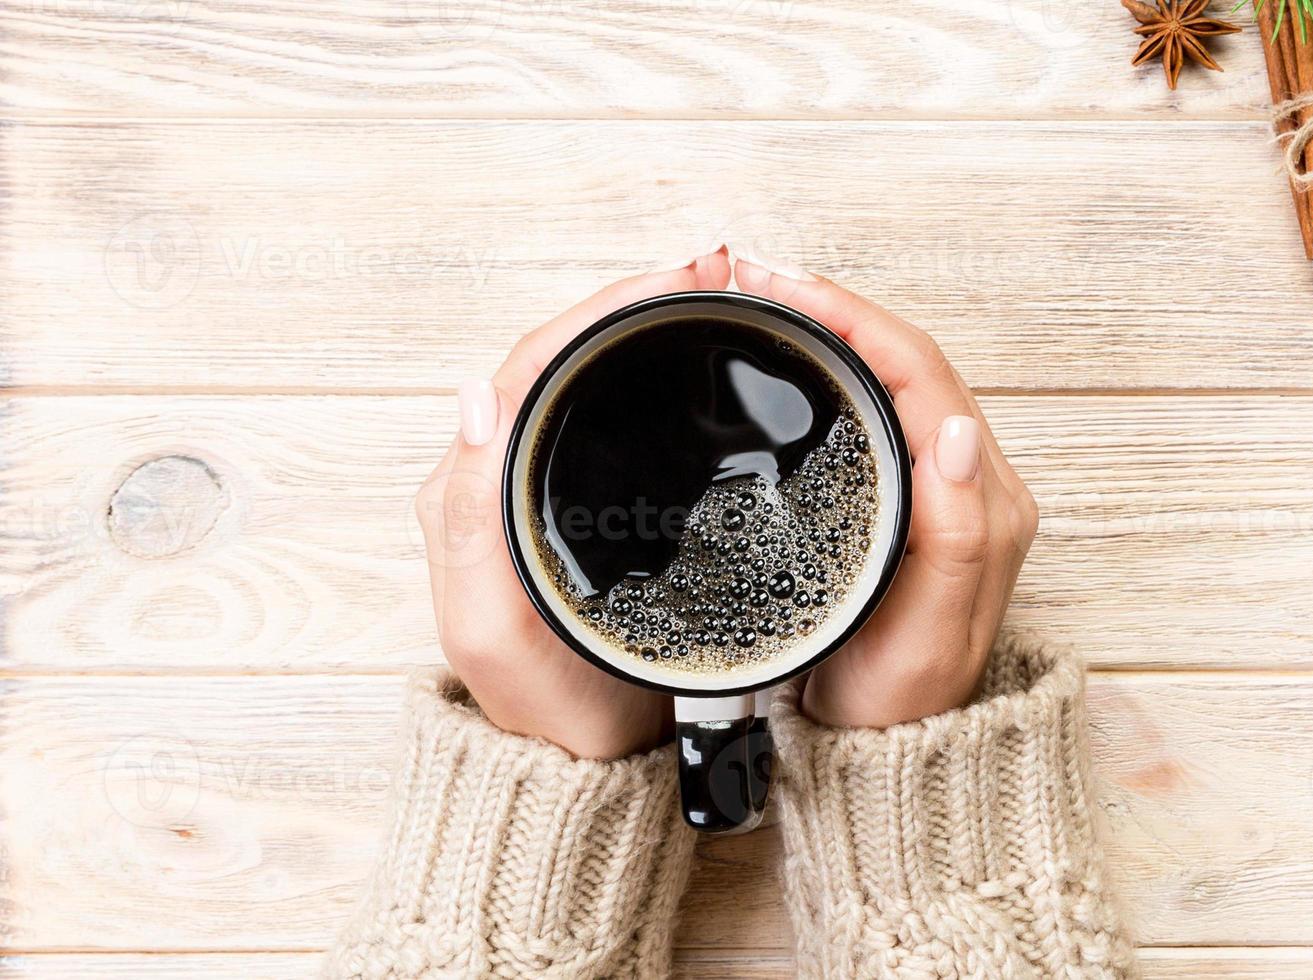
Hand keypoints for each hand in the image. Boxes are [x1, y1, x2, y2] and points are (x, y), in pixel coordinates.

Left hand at [414, 251, 739, 758]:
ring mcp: (548, 487)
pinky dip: (655, 367)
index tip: (672, 279)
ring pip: (590, 375)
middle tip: (713, 267)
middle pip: (563, 353)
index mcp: (472, 487)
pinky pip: (615, 413)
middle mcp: (502, 474)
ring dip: (647, 322)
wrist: (585, 767)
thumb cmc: (541, 704)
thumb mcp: (490, 623)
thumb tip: (474, 397)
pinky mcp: (590, 505)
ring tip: (714, 288)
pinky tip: (698, 353)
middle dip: (635, 297)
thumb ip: (470, 516)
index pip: (531, 364)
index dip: (601, 308)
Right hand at [731, 250, 1038, 727]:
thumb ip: (955, 532)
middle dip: (836, 306)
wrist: (891, 755)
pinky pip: (880, 407)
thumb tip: (951, 427)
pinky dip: (835, 366)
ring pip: (894, 377)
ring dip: (835, 328)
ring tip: (767, 298)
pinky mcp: (912, 501)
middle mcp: (972, 483)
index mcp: (984, 501)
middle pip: (908, 360)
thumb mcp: (930, 630)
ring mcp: (943, 489)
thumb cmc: (905, 701)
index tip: (785, 288)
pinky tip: (791, 356)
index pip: (921, 374)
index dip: (854, 318)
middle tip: (757, 276)